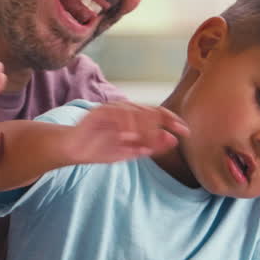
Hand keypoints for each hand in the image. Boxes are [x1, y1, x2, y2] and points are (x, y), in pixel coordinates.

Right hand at [66, 102, 187, 165]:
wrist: (73, 150)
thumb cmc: (101, 148)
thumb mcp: (130, 151)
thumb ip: (150, 145)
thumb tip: (173, 140)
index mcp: (135, 116)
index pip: (158, 113)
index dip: (173, 121)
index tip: (186, 132)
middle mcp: (125, 109)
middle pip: (149, 111)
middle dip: (161, 126)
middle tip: (166, 141)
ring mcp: (112, 108)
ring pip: (135, 112)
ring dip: (144, 128)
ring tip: (146, 143)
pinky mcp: (98, 112)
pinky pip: (116, 114)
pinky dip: (124, 124)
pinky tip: (128, 136)